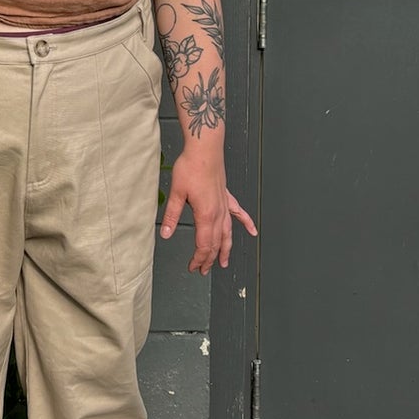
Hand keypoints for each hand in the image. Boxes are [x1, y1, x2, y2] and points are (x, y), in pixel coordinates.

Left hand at [160, 147, 256, 274]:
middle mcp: (218, 213)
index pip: (204, 245)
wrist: (205, 148)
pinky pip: (239, 214)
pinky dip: (246, 224)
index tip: (193, 267)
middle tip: (202, 270)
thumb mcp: (176, 192)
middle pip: (216, 243)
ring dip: (226, 249)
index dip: (199, 259)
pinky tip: (252, 232)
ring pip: (227, 233)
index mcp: (206, 215)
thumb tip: (165, 233)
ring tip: (224, 262)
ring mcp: (225, 205)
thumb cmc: (191, 166)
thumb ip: (171, 215)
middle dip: (209, 259)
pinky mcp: (226, 197)